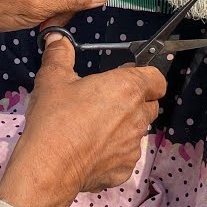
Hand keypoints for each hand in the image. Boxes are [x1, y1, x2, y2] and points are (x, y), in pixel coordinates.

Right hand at [0, 31, 165, 206]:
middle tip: (106, 102)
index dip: (146, 77)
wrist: (49, 166)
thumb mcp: (52, 79)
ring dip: (123, 128)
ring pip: (136, 132)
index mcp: (128, 88)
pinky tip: (89, 152)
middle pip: (150, 106)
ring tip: (94, 129)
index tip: (126, 79)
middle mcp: (137, 117)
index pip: (158, 79)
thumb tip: (56, 37)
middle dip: (135, 102)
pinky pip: (124, 157)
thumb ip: (59, 55)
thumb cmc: (55, 117)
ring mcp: (133, 146)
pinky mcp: (124, 170)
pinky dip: (112, 153)